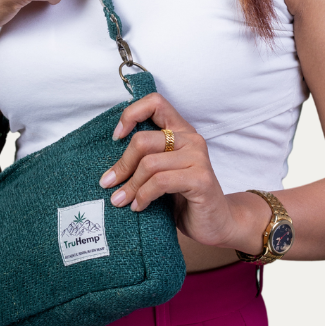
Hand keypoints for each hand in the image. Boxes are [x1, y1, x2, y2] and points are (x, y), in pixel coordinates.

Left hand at [98, 92, 261, 252]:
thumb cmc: (184, 197)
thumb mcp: (162, 173)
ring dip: (130, 186)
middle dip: (122, 164)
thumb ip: (146, 159)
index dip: (131, 114)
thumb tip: (109, 166)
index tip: (116, 138)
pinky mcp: (201, 179)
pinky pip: (160, 182)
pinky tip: (139, 207)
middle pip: (143, 140)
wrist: (215, 223)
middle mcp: (191, 139)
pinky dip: (143, 196)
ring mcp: (198, 158)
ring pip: (149, 164)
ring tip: (120, 200)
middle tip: (109, 184)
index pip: (155, 102)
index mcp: (181, 131)